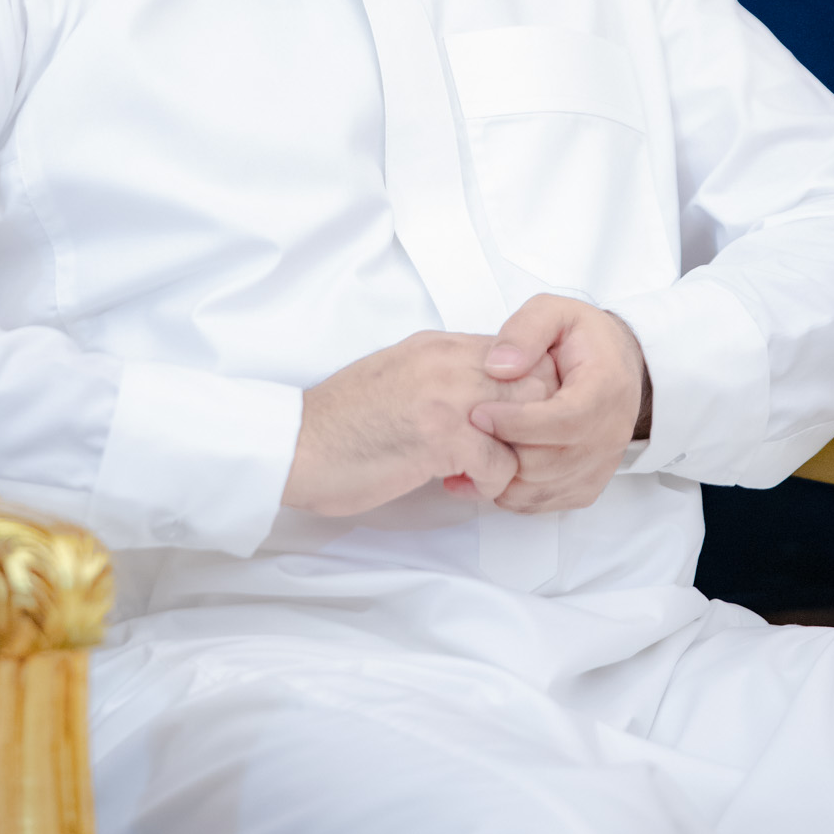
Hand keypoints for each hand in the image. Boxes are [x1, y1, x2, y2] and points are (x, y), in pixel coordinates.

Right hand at [282, 331, 558, 516]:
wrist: (297, 446)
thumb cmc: (341, 422)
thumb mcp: (399, 375)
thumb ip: (443, 375)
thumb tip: (484, 392)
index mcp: (438, 346)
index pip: (519, 353)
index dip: (528, 393)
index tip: (513, 424)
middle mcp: (448, 362)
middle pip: (536, 381)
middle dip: (535, 424)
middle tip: (510, 452)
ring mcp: (446, 397)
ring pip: (529, 420)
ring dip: (517, 455)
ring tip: (488, 472)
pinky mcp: (440, 438)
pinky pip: (501, 465)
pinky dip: (491, 485)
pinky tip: (460, 487)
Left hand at [470, 295, 649, 513]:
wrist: (618, 363)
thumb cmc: (582, 337)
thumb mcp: (554, 312)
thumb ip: (526, 330)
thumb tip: (499, 366)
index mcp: (606, 389)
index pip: (563, 421)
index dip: (517, 423)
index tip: (478, 413)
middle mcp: (611, 433)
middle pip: (550, 462)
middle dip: (502, 452)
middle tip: (464, 435)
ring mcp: (602, 464)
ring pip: (544, 488)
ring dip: (501, 477)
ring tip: (466, 454)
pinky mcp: (588, 483)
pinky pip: (547, 502)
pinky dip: (513, 494)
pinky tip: (488, 469)